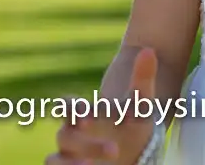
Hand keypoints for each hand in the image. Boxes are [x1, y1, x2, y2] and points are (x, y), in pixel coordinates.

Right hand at [46, 48, 158, 163]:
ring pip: (55, 158)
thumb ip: (142, 78)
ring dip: (70, 163)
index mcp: (83, 114)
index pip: (67, 106)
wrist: (134, 150)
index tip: (89, 117)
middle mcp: (71, 134)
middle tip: (116, 150)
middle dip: (89, 144)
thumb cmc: (132, 124)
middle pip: (66, 136)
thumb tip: (149, 50)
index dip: (73, 110)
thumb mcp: (140, 104)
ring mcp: (68, 155)